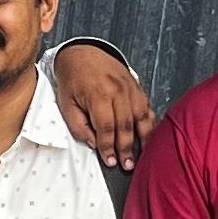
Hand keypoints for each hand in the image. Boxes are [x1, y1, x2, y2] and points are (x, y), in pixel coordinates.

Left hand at [50, 43, 157, 165]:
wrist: (82, 53)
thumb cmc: (73, 78)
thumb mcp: (66, 104)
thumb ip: (79, 126)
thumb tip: (95, 144)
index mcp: (98, 94)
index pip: (106, 128)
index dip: (109, 147)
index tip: (110, 161)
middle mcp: (117, 90)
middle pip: (126, 126)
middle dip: (126, 149)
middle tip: (127, 165)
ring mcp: (130, 88)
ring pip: (142, 118)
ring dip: (143, 139)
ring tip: (144, 156)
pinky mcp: (137, 87)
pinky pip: (148, 108)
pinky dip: (151, 124)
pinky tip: (150, 137)